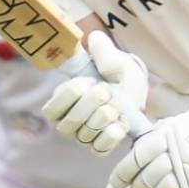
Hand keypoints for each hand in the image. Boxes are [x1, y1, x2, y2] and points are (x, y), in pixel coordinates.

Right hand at [42, 31, 148, 154]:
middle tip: (106, 91)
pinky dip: (111, 137)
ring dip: (103, 119)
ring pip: (84, 136)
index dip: (69, 96)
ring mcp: (85, 135)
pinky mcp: (101, 145)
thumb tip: (95, 38)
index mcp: (66, 98)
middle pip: (67, 125)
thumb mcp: (115, 60)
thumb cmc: (119, 74)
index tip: (88, 81)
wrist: (137, 91)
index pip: (51, 109)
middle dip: (89, 107)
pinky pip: (100, 149)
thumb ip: (104, 52)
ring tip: (117, 106)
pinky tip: (121, 124)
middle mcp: (70, 120)